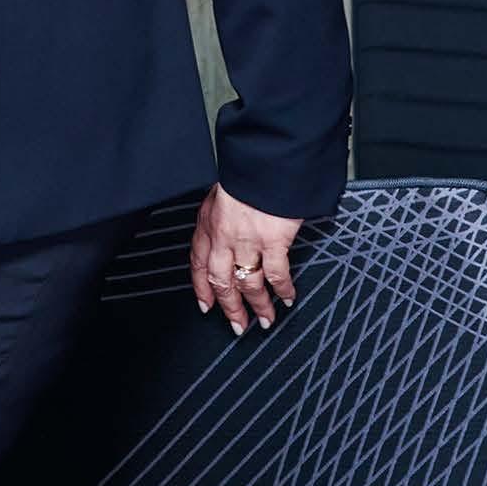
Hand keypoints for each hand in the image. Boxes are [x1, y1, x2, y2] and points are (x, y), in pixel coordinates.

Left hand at [191, 183, 301, 334]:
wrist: (265, 160)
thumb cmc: (248, 173)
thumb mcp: (220, 194)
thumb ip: (220, 216)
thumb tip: (224, 228)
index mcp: (208, 224)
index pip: (199, 265)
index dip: (202, 289)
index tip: (206, 305)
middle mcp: (223, 237)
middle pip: (221, 283)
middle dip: (230, 308)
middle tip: (237, 325)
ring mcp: (247, 241)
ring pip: (247, 284)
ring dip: (257, 306)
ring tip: (265, 320)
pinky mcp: (272, 241)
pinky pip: (276, 274)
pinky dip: (282, 290)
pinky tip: (287, 298)